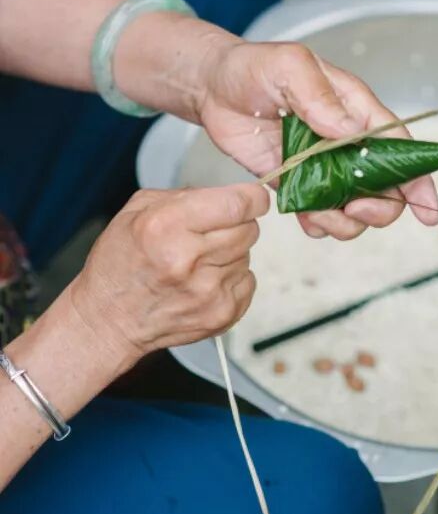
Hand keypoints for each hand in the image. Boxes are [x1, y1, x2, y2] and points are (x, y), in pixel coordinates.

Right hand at [71, 184, 268, 362]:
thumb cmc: (120, 263)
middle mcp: (189, 260)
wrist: (109, 320)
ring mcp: (208, 291)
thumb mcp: (136, 211)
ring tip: (198, 262)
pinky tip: (203, 282)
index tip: (252, 198)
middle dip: (236, 225)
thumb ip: (185, 195)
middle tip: (210, 233)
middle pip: (249, 229)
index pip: (237, 204)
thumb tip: (228, 193)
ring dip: (230, 253)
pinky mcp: (221, 314)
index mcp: (167, 226)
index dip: (252, 198)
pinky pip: (248, 281)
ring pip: (248, 255)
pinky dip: (232, 278)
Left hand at [198, 40, 437, 239]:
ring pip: (355, 210)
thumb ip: (318, 95)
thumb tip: (347, 131)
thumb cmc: (253, 66)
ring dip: (345, 223)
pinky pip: (320, 216)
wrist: (214, 88)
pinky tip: (304, 217)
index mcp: (355, 111)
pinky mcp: (298, 185)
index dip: (418, 179)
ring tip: (318, 215)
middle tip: (353, 209)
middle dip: (379, 209)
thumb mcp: (288, 66)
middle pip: (386, 189)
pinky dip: (319, 225)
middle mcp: (347, 144)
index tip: (426, 210)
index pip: (399, 147)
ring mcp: (324, 168)